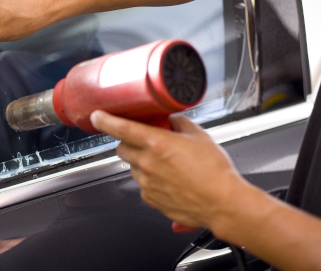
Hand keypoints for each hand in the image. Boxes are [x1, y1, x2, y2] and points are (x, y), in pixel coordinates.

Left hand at [90, 111, 248, 230]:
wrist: (223, 203)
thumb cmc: (215, 173)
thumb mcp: (200, 137)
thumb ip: (180, 124)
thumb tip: (172, 119)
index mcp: (156, 143)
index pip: (120, 128)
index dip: (105, 120)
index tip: (97, 116)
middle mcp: (147, 163)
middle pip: (122, 148)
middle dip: (128, 142)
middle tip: (145, 141)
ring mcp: (146, 183)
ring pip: (132, 167)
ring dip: (141, 162)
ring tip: (165, 164)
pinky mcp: (151, 199)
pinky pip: (142, 185)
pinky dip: (150, 180)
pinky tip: (169, 180)